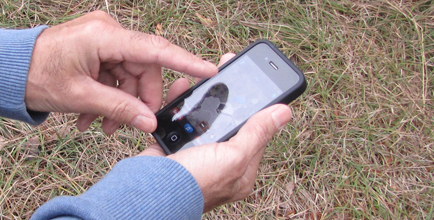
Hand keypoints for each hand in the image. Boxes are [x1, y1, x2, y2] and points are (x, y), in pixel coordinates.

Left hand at [25, 11, 217, 133]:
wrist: (4, 69)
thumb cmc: (34, 75)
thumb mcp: (79, 97)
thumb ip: (119, 109)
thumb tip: (149, 122)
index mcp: (105, 35)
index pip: (155, 49)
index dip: (184, 61)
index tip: (208, 71)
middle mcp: (107, 31)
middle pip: (143, 68)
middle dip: (136, 100)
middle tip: (123, 127)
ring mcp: (101, 39)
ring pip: (128, 75)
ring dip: (118, 104)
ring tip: (99, 127)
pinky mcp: (94, 48)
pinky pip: (113, 74)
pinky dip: (106, 96)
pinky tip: (90, 118)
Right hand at [137, 54, 292, 211]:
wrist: (149, 192)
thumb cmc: (194, 183)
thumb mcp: (233, 157)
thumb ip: (257, 133)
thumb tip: (284, 112)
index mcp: (240, 169)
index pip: (256, 131)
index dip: (257, 104)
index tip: (257, 78)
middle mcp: (219, 162)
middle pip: (228, 120)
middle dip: (228, 95)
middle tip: (229, 67)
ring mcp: (196, 154)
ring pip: (203, 118)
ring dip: (202, 96)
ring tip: (204, 75)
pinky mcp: (174, 147)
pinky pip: (180, 120)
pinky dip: (179, 104)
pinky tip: (181, 89)